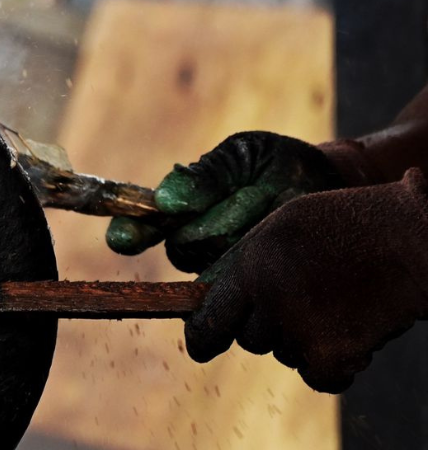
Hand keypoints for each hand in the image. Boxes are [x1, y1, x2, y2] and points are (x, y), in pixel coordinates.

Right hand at [107, 132, 344, 272]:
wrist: (328, 187)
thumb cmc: (276, 165)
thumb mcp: (240, 156)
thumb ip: (204, 174)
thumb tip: (164, 200)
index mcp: (179, 209)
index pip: (142, 225)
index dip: (130, 232)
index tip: (121, 237)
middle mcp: (191, 243)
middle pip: (183, 246)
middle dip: (216, 221)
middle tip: (256, 194)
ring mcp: (218, 270)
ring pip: (212, 266)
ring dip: (243, 239)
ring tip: (275, 214)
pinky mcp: (247, 293)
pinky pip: (239, 288)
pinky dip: (260, 265)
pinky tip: (281, 244)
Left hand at [184, 171, 427, 392]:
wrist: (415, 239)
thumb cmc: (354, 226)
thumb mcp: (287, 225)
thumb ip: (251, 261)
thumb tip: (217, 299)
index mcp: (253, 263)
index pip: (210, 316)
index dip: (203, 337)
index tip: (201, 348)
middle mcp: (269, 297)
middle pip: (251, 339)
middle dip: (271, 329)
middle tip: (309, 303)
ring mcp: (299, 327)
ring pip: (285, 355)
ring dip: (306, 342)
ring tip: (340, 305)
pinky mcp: (332, 354)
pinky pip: (318, 378)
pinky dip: (336, 367)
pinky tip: (355, 335)